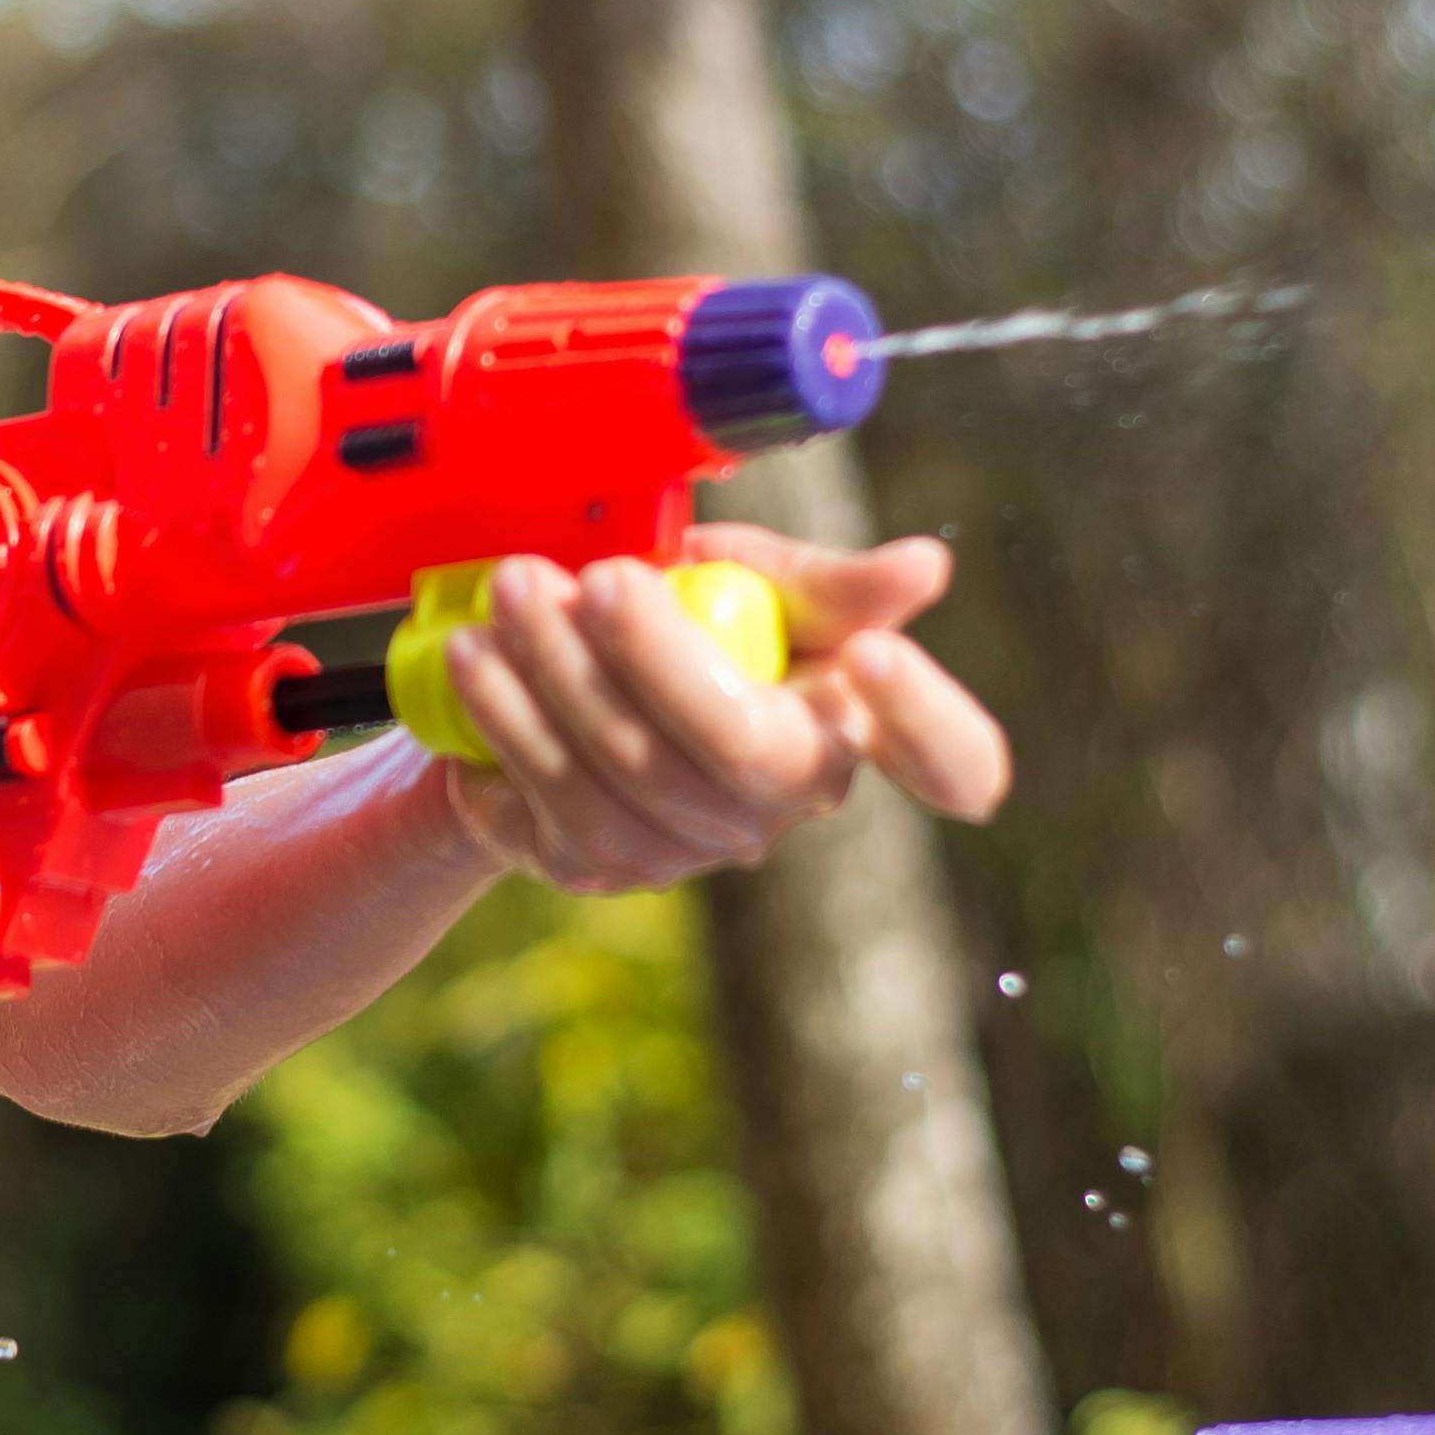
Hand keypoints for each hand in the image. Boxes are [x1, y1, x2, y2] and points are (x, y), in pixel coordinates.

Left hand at [429, 525, 1014, 897]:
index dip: (928, 724)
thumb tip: (926, 570)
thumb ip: (829, 580)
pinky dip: (502, 737)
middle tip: (589, 575)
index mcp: (850, 723)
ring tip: (507, 600)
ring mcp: (689, 848)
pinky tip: (478, 675)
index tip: (875, 657)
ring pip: (623, 785)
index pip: (956, 761)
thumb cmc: (692, 615)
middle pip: (739, 752)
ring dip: (551, 686)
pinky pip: (545, 814)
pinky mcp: (595, 864)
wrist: (564, 668)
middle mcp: (782, 805)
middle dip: (654, 657)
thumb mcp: (760, 576)